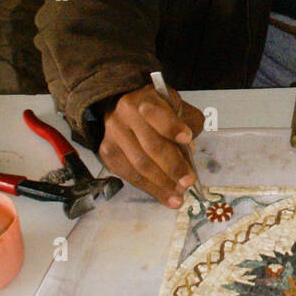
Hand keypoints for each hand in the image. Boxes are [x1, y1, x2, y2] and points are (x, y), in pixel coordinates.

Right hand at [99, 84, 204, 207]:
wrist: (121, 106)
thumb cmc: (155, 109)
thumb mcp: (175, 106)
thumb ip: (186, 124)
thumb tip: (188, 152)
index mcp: (145, 99)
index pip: (158, 114)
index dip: (172, 127)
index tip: (187, 137)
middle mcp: (125, 115)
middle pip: (151, 145)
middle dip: (172, 166)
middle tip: (188, 181)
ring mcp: (113, 134)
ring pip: (139, 165)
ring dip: (161, 184)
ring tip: (178, 195)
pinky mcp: (107, 152)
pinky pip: (128, 175)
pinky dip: (149, 188)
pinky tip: (164, 196)